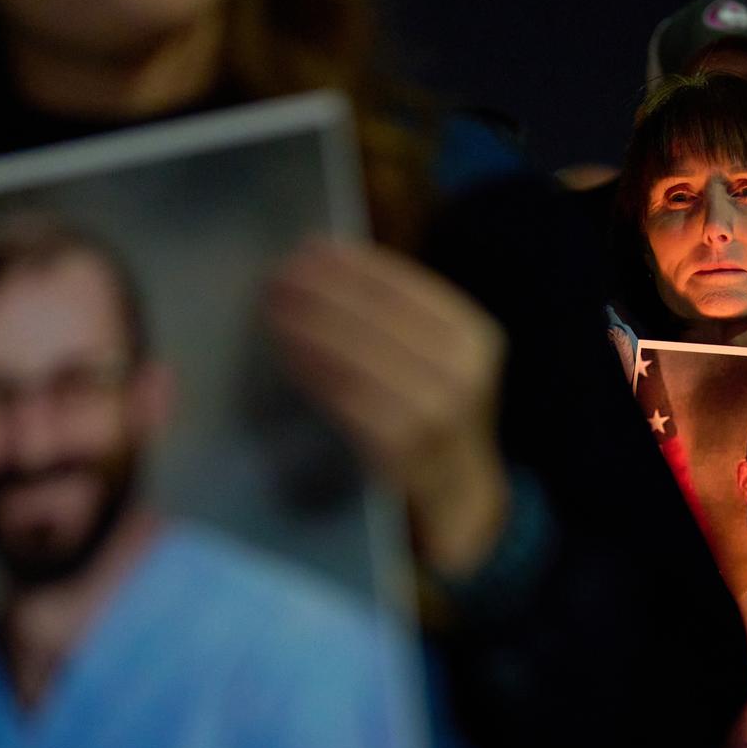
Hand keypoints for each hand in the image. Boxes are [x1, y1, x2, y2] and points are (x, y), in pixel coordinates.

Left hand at [268, 239, 509, 577]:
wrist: (461, 499)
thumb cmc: (432, 418)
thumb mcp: (432, 359)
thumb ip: (391, 316)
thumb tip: (321, 256)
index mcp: (472, 336)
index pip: (403, 285)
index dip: (351, 263)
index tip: (306, 248)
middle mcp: (463, 373)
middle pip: (379, 317)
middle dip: (322, 292)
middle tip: (274, 278)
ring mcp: (437, 417)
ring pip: (363, 358)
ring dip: (313, 330)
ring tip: (273, 313)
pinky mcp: (406, 454)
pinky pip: (352, 404)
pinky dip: (318, 376)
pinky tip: (290, 359)